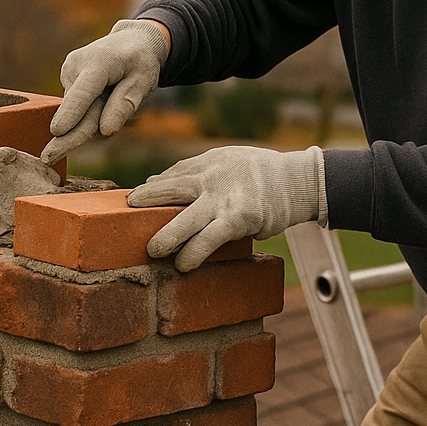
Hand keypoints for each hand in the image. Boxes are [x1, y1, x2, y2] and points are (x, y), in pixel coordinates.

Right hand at [42, 19, 168, 163]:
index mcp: (98, 62)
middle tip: (48, 158)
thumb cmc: (140, 62)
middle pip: (75, 109)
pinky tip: (106, 100)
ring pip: (77, 111)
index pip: (83, 92)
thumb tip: (106, 131)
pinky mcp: (67, 80)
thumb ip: (125, 104)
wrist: (130, 41)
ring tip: (117, 99)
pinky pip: (78, 107)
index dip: (71, 113)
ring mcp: (68, 72)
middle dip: (66, 135)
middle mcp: (76, 66)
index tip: (57, 131)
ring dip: (92, 121)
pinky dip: (90, 112)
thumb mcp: (144, 81)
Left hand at [128, 145, 325, 270]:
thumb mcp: (224, 161)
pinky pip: (211, 238)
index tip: (132, 204)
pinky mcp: (240, 217)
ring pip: (187, 219)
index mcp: (206, 162)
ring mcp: (224, 198)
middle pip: (171, 189)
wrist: (298, 180)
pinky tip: (185, 264)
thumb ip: (191, 171)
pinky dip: (196, 252)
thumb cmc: (259, 173)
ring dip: (168, 237)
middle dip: (147, 202)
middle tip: (127, 215)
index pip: (171, 175)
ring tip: (154, 251)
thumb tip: (152, 181)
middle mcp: (211, 177)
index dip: (149, 191)